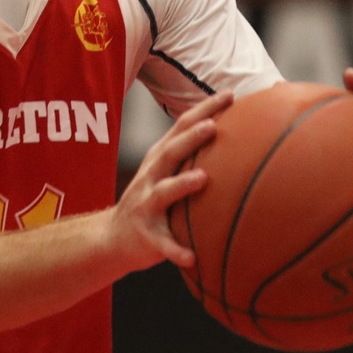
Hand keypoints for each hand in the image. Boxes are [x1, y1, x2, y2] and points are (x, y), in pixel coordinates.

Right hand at [107, 89, 232, 273]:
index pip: (181, 127)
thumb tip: (239, 140)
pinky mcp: (147, 236)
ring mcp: (146, 206)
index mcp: (160, 159)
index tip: (231, 95)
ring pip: (164, 192)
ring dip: (182, 184)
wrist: (113, 237)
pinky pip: (164, 244)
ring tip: (202, 179)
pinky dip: (176, 250)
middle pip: (170, 152)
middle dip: (191, 138)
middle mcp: (151, 178)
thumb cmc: (153, 201)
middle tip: (213, 126)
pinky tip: (193, 258)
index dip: (204, 109)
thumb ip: (192, 157)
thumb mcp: (166, 173)